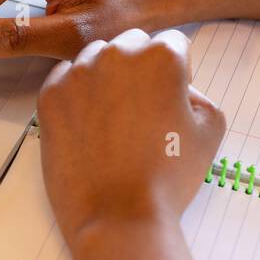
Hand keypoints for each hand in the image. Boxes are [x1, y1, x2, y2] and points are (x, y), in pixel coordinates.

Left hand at [36, 29, 224, 243]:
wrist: (119, 215)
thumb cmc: (166, 178)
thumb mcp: (209, 130)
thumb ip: (199, 94)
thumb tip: (179, 87)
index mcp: (161, 56)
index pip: (171, 44)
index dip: (176, 71)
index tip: (169, 97)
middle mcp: (117, 55)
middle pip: (130, 46)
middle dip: (137, 69)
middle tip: (140, 110)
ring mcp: (79, 74)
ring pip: (94, 59)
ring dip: (104, 78)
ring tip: (112, 121)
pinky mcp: (50, 96)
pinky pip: (64, 80)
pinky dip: (75, 95)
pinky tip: (88, 126)